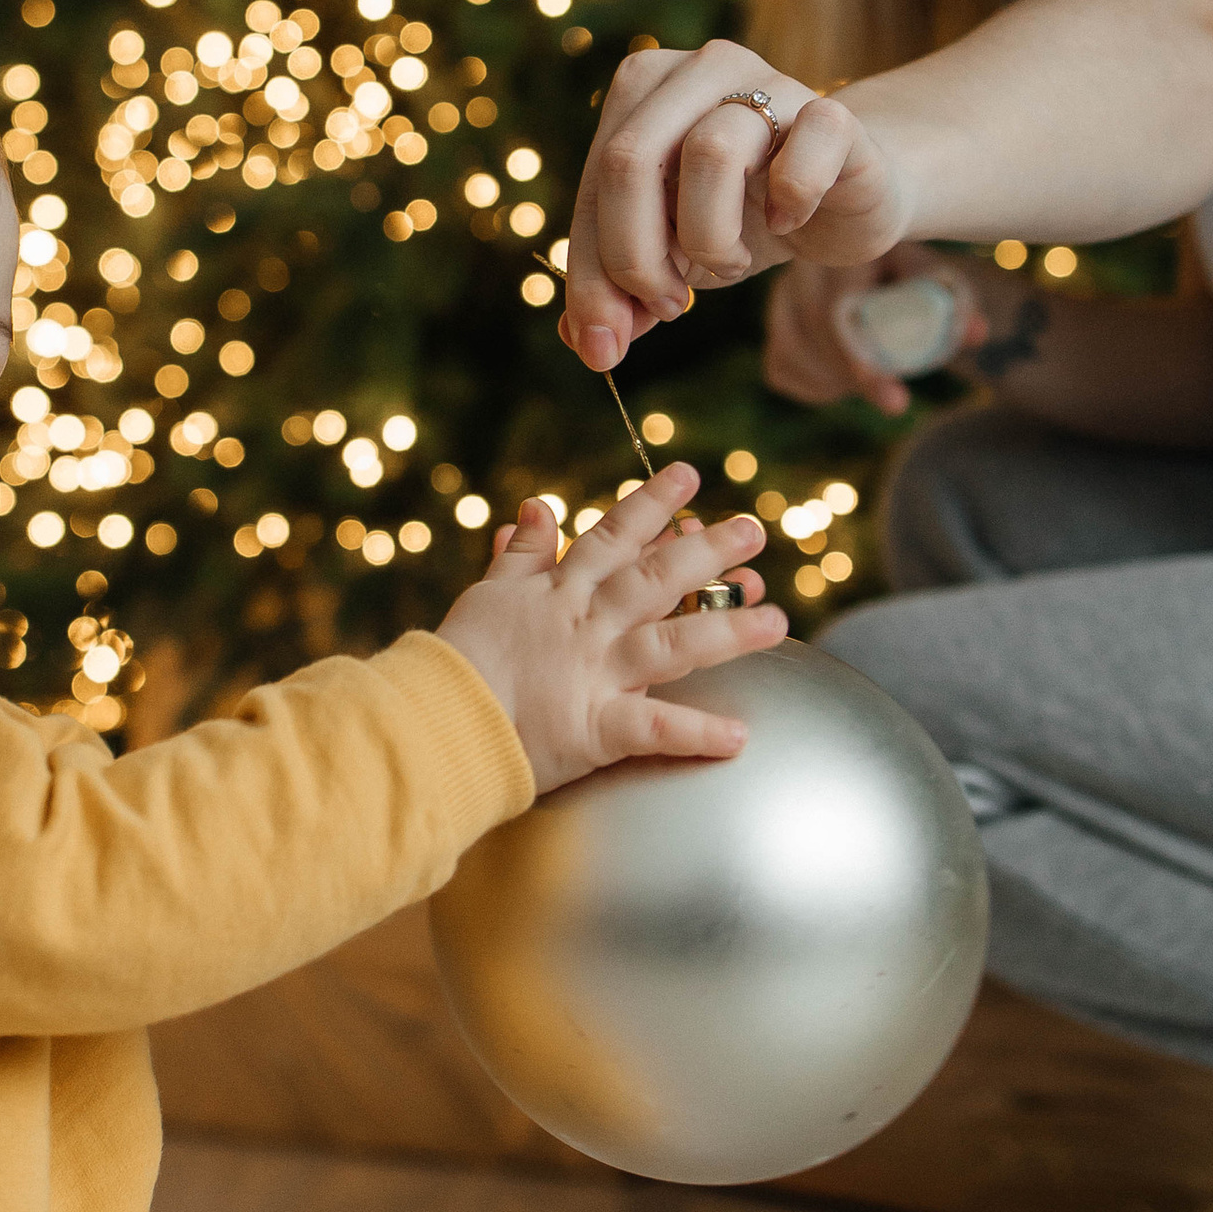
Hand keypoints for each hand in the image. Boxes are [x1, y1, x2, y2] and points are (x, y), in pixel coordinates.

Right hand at [437, 463, 787, 799]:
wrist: (435, 720)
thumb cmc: (456, 660)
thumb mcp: (488, 594)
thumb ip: (520, 553)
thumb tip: (537, 507)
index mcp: (560, 593)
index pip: (613, 537)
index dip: (652, 504)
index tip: (689, 476)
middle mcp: (586, 626)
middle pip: (655, 579)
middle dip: (707, 551)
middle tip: (755, 529)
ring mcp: (595, 674)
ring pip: (671, 643)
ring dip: (726, 630)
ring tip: (777, 619)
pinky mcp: (596, 728)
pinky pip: (653, 728)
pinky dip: (695, 733)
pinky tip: (738, 735)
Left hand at [559, 37, 905, 371]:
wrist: (846, 197)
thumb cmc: (743, 216)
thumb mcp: (671, 253)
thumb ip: (624, 289)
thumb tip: (589, 342)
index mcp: (642, 87)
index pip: (593, 180)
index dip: (591, 272)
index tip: (604, 344)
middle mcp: (700, 68)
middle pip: (630, 159)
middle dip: (635, 257)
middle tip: (669, 306)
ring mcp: (770, 83)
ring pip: (711, 152)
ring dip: (709, 238)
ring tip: (727, 264)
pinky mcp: (834, 115)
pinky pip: (803, 154)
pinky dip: (790, 202)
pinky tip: (785, 223)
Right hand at [766, 245, 999, 416]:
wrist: (882, 265)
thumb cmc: (914, 276)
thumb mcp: (938, 286)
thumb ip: (954, 309)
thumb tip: (975, 335)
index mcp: (842, 248)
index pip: (837, 310)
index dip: (861, 363)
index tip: (894, 402)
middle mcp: (801, 267)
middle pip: (809, 332)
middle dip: (851, 377)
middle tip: (894, 402)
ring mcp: (781, 295)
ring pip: (788, 352)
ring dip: (832, 381)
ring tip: (870, 381)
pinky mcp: (775, 324)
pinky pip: (779, 367)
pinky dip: (812, 387)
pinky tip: (842, 382)